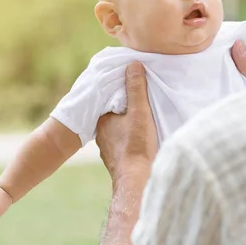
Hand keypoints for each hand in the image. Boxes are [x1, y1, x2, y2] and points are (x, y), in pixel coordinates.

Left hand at [96, 62, 157, 184]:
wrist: (136, 181)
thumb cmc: (137, 145)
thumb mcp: (139, 111)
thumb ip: (136, 88)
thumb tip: (133, 64)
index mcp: (102, 120)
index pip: (111, 100)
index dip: (123, 94)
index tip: (135, 90)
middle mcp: (101, 135)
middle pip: (115, 116)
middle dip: (126, 111)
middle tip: (142, 105)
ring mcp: (108, 150)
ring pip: (118, 132)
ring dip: (129, 128)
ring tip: (144, 124)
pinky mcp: (117, 162)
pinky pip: (123, 146)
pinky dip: (130, 142)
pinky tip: (141, 142)